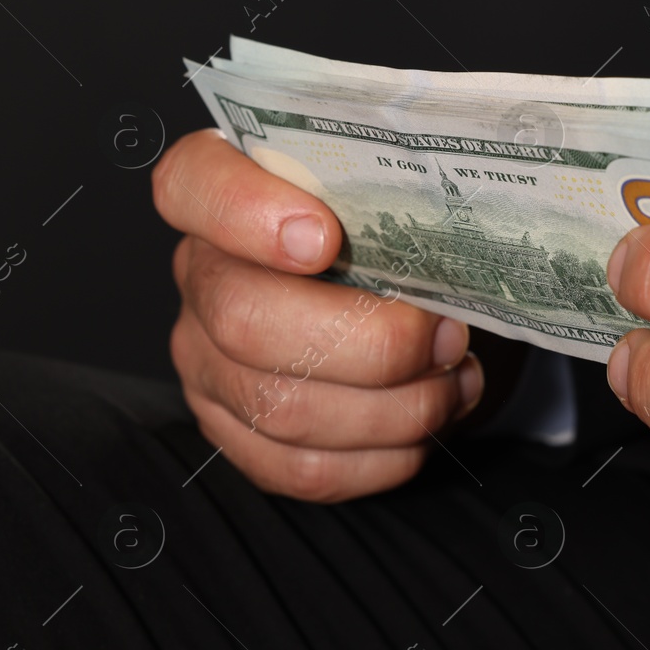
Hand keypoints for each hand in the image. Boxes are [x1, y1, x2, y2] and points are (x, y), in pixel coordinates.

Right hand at [151, 129, 485, 501]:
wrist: (421, 306)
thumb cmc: (409, 236)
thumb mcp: (409, 188)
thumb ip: (409, 182)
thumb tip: (458, 223)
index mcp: (225, 187)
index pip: (191, 185)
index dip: (245, 212)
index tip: (324, 238)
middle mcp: (203, 274)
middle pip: (243, 318)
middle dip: (372, 341)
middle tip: (446, 336)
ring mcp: (208, 360)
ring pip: (280, 407)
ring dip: (396, 408)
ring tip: (453, 380)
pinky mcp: (239, 432)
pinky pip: (302, 467)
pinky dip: (383, 456)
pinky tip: (425, 422)